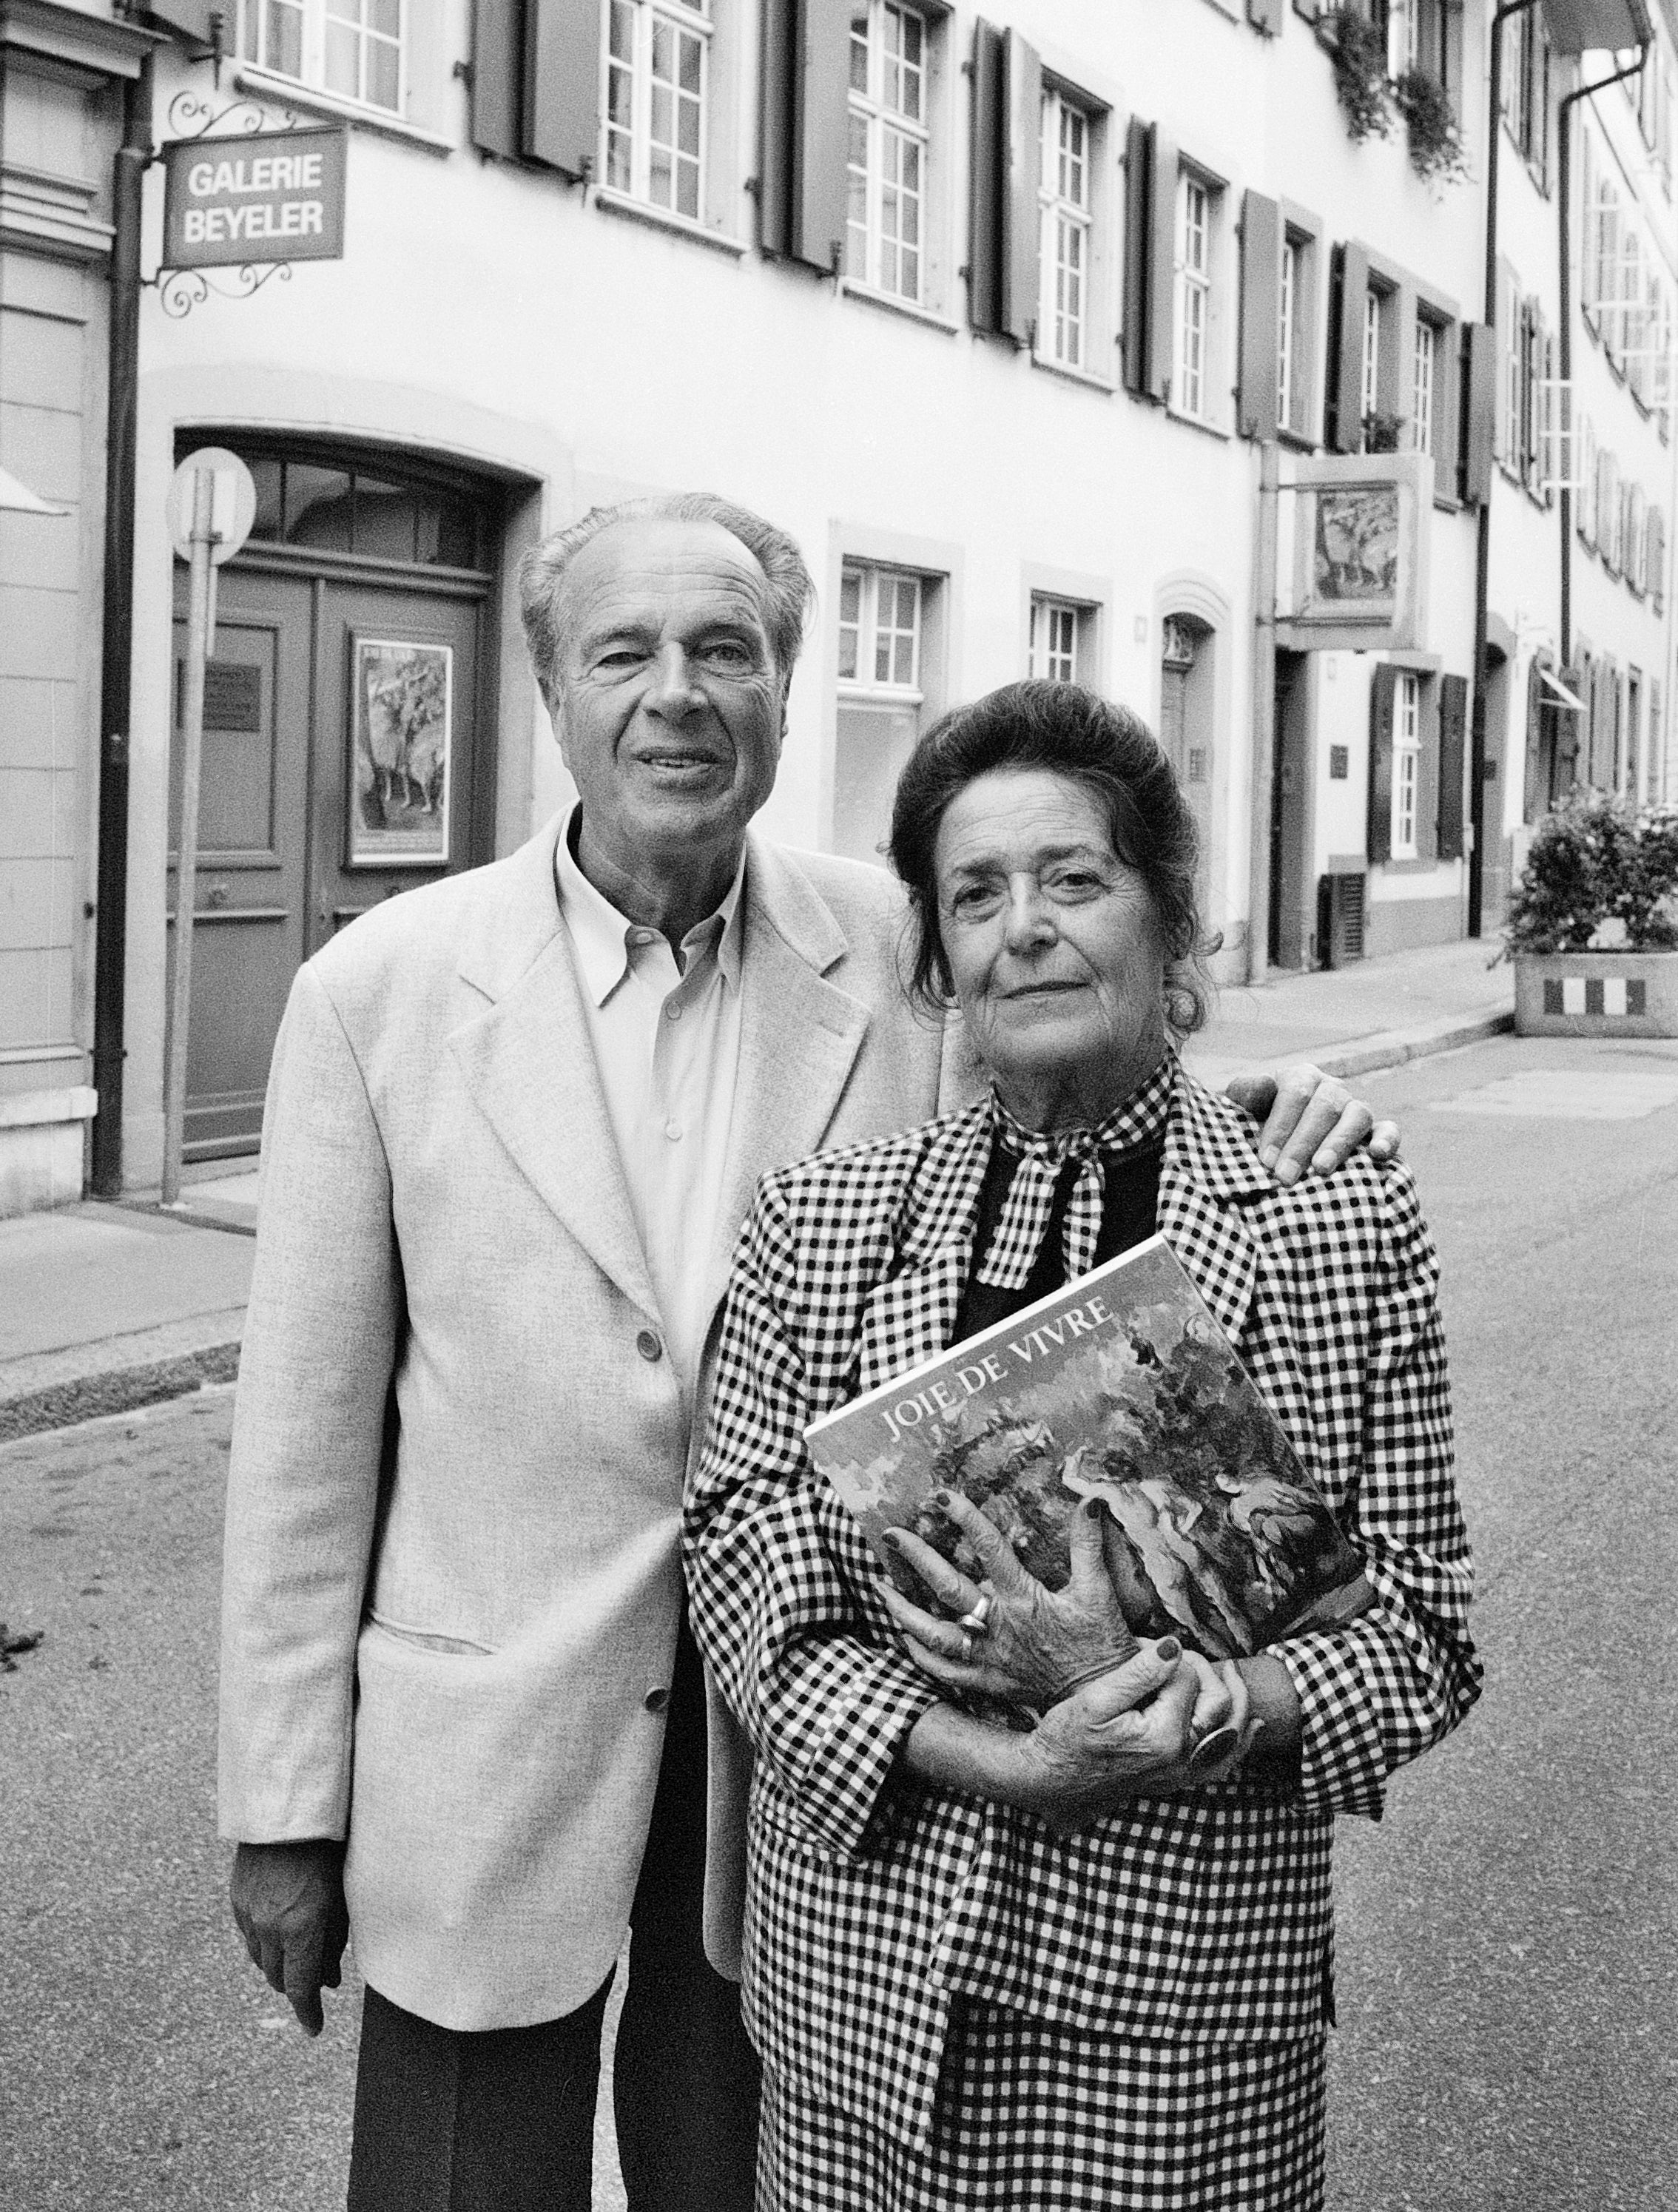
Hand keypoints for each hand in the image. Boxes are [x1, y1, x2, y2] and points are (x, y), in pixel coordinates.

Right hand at [230, 1838, 348, 2036]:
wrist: (291, 1814)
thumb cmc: (329, 1852)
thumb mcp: (342, 1900)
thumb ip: (335, 1943)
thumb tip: (330, 1980)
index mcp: (303, 1929)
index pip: (302, 1990)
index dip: (308, 2014)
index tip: (314, 2029)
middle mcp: (272, 1928)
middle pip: (279, 1979)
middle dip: (296, 1987)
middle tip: (313, 1985)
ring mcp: (250, 1915)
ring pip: (260, 1962)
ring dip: (278, 1967)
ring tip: (297, 1959)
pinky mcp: (237, 1901)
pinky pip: (248, 1938)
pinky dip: (263, 1945)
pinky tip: (278, 1936)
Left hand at [880, 1488, 1137, 1710]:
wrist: (1102, 1698)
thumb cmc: (1102, 1643)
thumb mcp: (1100, 1591)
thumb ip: (1089, 1545)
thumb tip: (1091, 1501)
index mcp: (1024, 1599)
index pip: (989, 1549)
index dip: (966, 1518)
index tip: (942, 1496)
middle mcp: (999, 1626)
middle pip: (948, 1588)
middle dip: (916, 1558)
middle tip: (891, 1535)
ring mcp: (989, 1656)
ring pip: (934, 1634)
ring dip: (904, 1609)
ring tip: (880, 1587)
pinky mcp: (987, 1681)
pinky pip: (943, 1670)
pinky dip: (919, 1654)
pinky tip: (904, 1636)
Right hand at [1022, 1645, 1258, 1826]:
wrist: (1053, 1780)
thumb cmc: (1066, 1737)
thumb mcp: (1095, 1699)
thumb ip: (1138, 1673)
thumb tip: (1173, 1646)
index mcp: (1164, 1736)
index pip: (1186, 1677)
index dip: (1165, 1654)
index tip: (1138, 1647)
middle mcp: (1181, 1758)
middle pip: (1216, 1701)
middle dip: (1199, 1667)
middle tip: (1171, 1653)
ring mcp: (1182, 1772)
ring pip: (1231, 1732)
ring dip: (1237, 1698)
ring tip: (1231, 1670)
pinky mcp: (1177, 1779)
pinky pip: (1222, 1762)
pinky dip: (1241, 1742)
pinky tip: (1253, 1726)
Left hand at [1224, 1064, 1400, 1185]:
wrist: (1273, 1150)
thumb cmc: (1253, 1127)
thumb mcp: (1241, 1109)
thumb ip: (1247, 1094)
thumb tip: (1266, 1086)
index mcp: (1300, 1078)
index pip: (1295, 1094)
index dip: (1280, 1126)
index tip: (1266, 1160)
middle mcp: (1331, 1088)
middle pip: (1325, 1106)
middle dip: (1303, 1143)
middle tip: (1285, 1177)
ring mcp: (1355, 1108)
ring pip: (1358, 1114)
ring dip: (1340, 1142)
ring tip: (1321, 1169)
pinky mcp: (1375, 1132)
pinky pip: (1389, 1130)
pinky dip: (1387, 1140)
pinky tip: (1378, 1156)